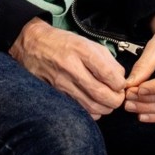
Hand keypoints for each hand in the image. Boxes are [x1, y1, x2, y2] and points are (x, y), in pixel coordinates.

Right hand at [10, 18, 127, 118]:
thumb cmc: (63, 43)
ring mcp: (62, 83)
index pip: (107, 73)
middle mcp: (71, 68)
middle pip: (100, 94)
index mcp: (82, 51)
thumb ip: (106, 59)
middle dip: (115, 100)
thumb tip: (120, 77)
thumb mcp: (87, 42)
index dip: (119, 83)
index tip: (121, 84)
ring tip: (108, 102)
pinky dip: (91, 112)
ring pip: (90, 106)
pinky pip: (78, 110)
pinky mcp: (56, 94)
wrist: (33, 46)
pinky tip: (94, 105)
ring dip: (105, 108)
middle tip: (118, 97)